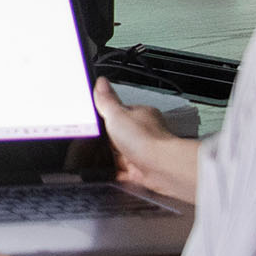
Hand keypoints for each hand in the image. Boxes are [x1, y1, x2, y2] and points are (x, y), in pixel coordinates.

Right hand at [93, 78, 202, 205]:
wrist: (161, 166)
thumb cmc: (146, 138)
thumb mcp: (117, 114)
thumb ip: (106, 100)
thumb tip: (101, 82)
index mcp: (141, 115)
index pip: (120, 112)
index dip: (105, 116)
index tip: (94, 120)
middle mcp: (144, 134)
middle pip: (119, 134)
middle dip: (107, 139)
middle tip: (94, 140)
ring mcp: (142, 153)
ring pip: (120, 154)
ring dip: (110, 157)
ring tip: (97, 156)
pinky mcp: (140, 171)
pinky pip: (122, 172)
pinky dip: (114, 172)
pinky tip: (105, 171)